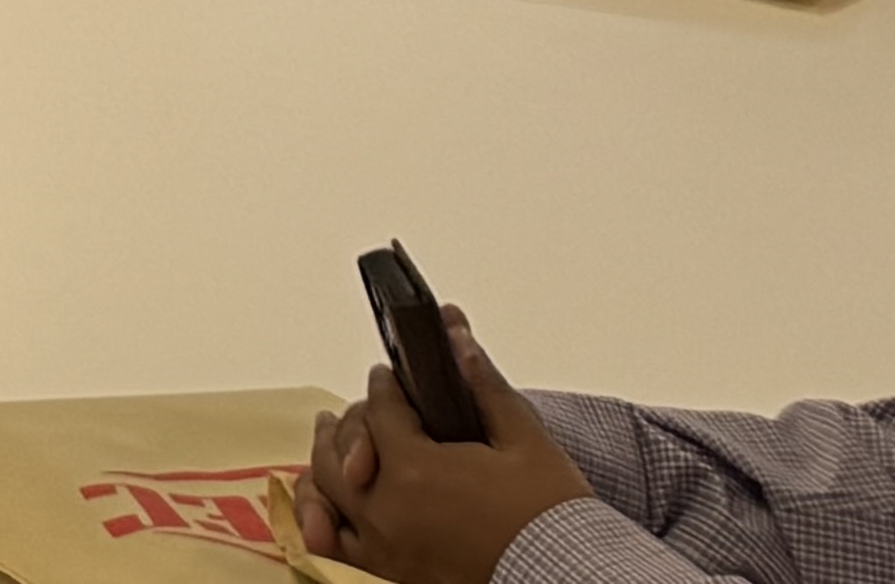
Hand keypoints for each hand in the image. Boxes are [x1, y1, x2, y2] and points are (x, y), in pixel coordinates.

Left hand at [298, 320, 586, 583]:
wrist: (572, 578)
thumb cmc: (551, 517)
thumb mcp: (525, 440)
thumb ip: (483, 385)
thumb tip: (457, 335)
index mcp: (414, 469)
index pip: (380, 410)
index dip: (385, 387)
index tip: (391, 378)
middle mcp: (387, 510)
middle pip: (342, 448)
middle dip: (349, 421)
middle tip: (359, 408)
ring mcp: (385, 548)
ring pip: (327, 496)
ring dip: (323, 464)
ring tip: (328, 444)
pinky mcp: (394, 576)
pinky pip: (336, 548)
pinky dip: (323, 522)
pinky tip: (324, 508)